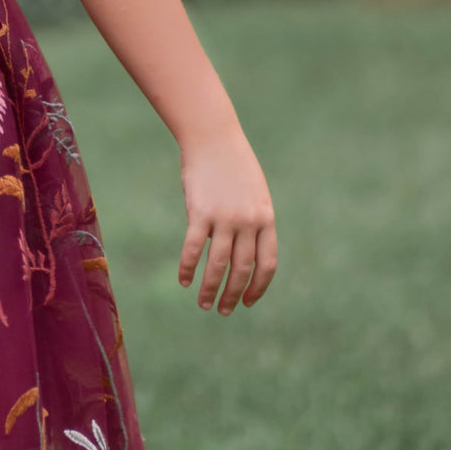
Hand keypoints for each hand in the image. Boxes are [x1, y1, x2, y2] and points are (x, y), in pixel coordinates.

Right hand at [178, 133, 276, 314]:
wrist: (214, 137)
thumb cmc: (233, 165)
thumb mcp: (253, 194)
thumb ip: (252, 221)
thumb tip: (240, 251)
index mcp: (266, 219)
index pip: (267, 264)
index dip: (258, 287)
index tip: (247, 302)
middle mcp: (249, 222)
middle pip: (242, 269)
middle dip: (233, 295)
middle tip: (223, 311)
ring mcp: (225, 217)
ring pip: (218, 265)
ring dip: (211, 289)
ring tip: (203, 304)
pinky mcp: (200, 212)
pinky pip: (193, 248)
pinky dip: (187, 267)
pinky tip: (183, 280)